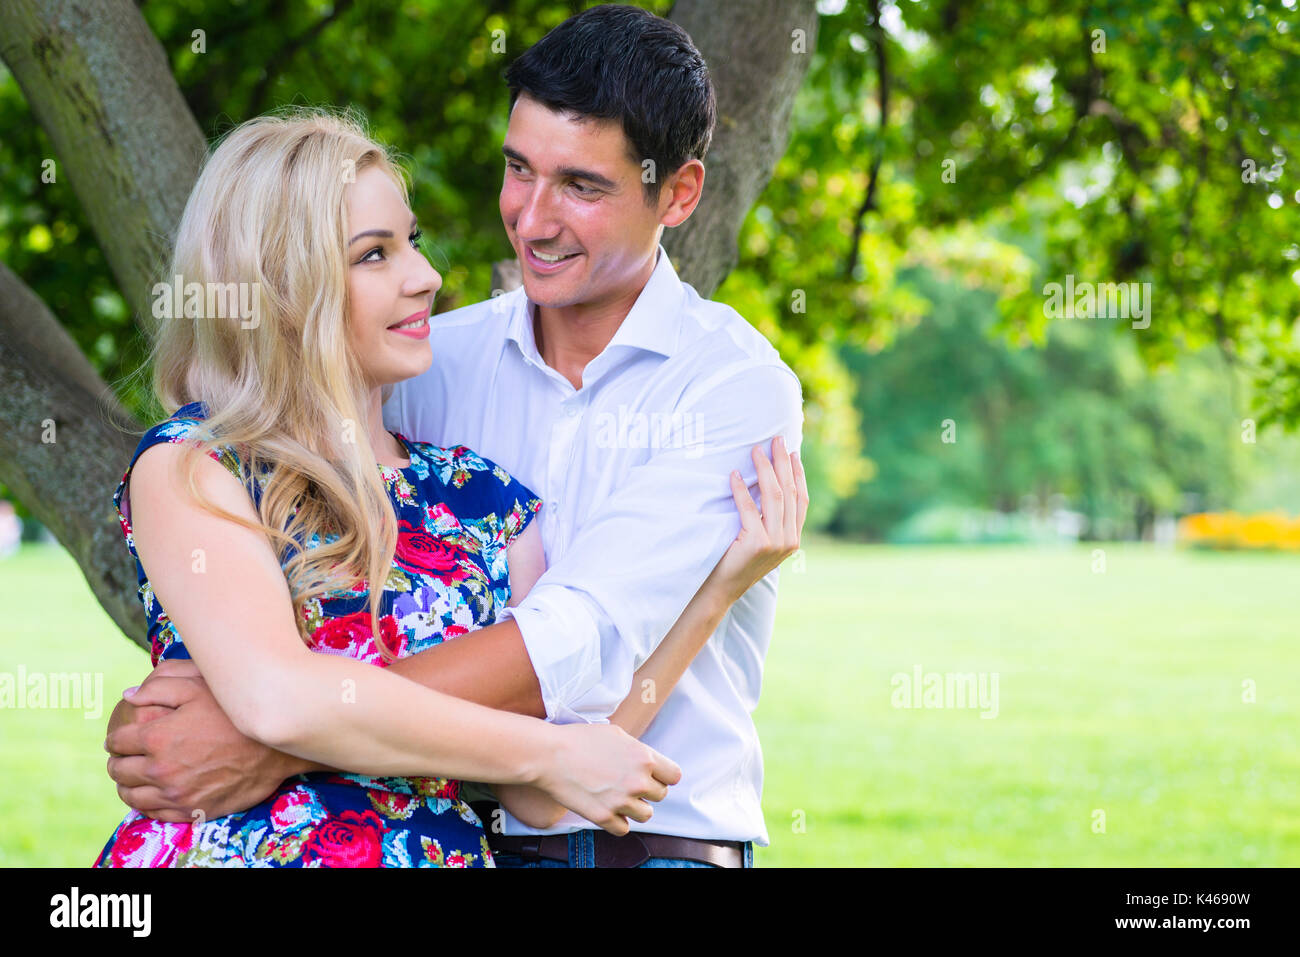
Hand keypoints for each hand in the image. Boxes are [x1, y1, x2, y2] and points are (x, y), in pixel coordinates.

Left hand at [104, 658, 302, 822]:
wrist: (275, 746)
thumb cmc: (236, 713)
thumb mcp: (199, 687)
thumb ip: (159, 687)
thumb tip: (129, 695)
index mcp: (158, 738)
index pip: (117, 742)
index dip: (115, 738)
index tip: (120, 737)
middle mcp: (162, 770)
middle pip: (119, 771)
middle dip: (118, 761)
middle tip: (125, 756)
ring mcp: (176, 795)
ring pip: (132, 796)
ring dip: (127, 785)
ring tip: (135, 777)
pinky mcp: (192, 811)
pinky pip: (155, 813)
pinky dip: (147, 804)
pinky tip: (154, 793)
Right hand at [536, 723, 681, 835]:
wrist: (550, 755)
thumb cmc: (581, 740)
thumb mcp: (617, 734)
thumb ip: (638, 751)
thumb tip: (649, 764)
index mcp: (645, 758)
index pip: (674, 776)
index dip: (664, 776)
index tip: (653, 775)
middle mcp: (638, 781)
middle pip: (660, 796)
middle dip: (647, 790)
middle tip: (628, 783)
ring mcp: (622, 801)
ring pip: (646, 815)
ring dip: (635, 807)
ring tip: (618, 796)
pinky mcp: (604, 817)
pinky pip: (624, 828)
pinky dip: (618, 821)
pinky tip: (608, 808)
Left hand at [708, 436, 808, 604]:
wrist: (721, 589)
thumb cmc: (736, 560)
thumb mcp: (761, 539)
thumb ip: (769, 519)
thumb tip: (766, 481)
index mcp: (794, 538)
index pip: (802, 499)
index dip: (797, 473)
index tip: (792, 452)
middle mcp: (789, 540)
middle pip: (789, 491)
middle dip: (782, 462)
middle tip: (776, 439)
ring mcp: (775, 543)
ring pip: (774, 495)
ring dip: (764, 469)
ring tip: (755, 450)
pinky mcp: (757, 543)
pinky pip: (749, 508)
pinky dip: (742, 489)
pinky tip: (735, 475)